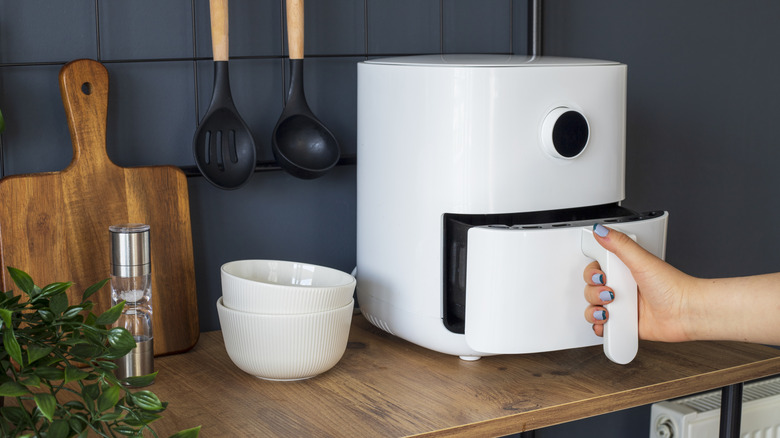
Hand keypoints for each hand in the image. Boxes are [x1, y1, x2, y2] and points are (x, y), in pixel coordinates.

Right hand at [583, 224, 693, 341]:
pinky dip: (600, 326)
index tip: (601, 275)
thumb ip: (619, 244)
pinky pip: (604, 326)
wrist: (687, 313)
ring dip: (594, 310)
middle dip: (594, 292)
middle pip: (591, 289)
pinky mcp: (625, 324)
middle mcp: (622, 287)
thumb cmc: (673, 287)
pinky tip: (608, 322)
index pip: (596, 269)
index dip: (592, 274)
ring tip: (609, 310)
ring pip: (593, 308)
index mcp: (624, 269)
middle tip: (610, 292)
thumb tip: (600, 229)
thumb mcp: (642, 260)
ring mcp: (623, 307)